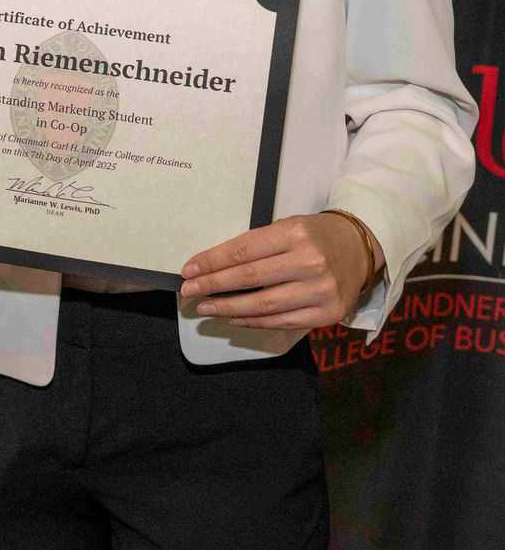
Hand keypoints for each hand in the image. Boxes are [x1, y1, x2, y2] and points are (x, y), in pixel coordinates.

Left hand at [180, 212, 379, 328]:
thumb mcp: (286, 228)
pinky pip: (281, 321)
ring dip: (228, 308)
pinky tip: (234, 318)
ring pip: (263, 304)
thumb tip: (212, 267)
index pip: (243, 251)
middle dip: (213, 286)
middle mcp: (310, 261)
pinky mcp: (328, 313)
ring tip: (206, 308)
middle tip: (189, 291)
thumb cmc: (315, 236)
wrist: (361, 249)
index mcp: (295, 233)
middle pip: (249, 278)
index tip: (189, 270)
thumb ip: (255, 247)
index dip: (212, 262)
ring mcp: (321, 290)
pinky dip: (253, 321)